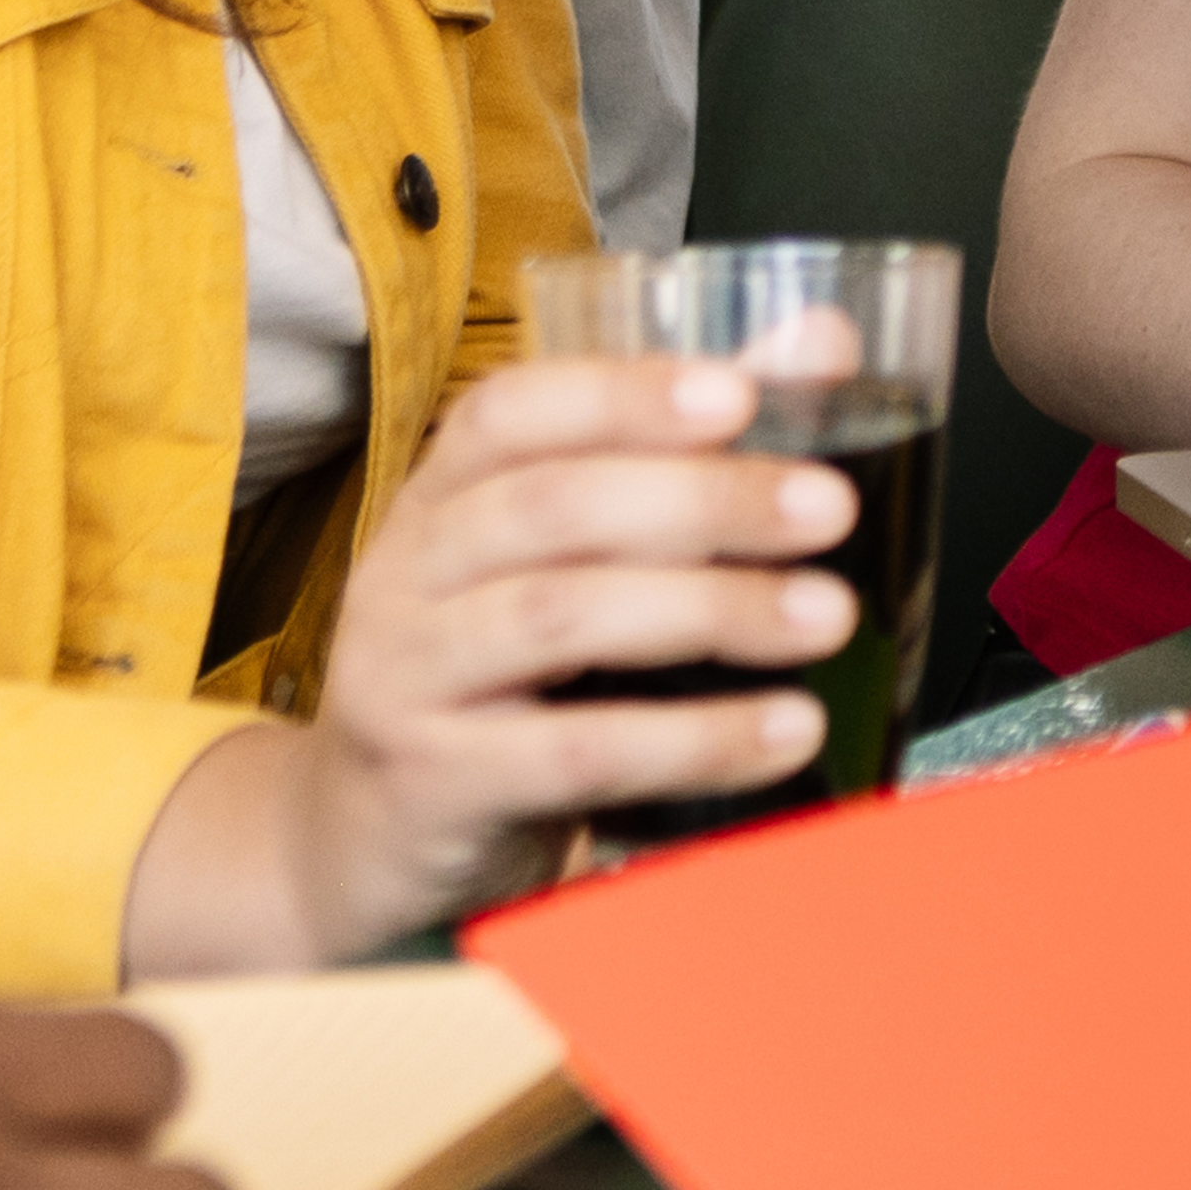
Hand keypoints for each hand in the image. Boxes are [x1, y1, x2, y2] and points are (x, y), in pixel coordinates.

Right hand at [127, 352, 853, 973]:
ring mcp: (404, 680)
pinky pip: (574, 752)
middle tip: (829, 508)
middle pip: (551, 508)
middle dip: (703, 499)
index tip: (740, 393)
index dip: (621, 393)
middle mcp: (404, 575)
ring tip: (827, 616)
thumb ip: (683, 457)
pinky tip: (783, 730)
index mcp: (439, 500)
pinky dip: (691, 739)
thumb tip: (821, 345)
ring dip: (710, 610)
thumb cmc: (496, 684)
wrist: (361, 844)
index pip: (508, 413)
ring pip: (559, 618)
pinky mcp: (433, 786)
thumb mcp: (564, 569)